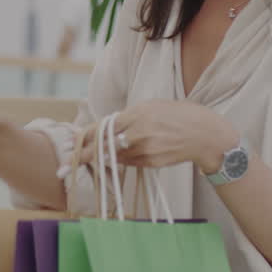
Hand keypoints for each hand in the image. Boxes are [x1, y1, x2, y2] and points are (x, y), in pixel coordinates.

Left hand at [77, 100, 236, 173]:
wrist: (204, 134)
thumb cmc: (178, 115)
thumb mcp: (151, 106)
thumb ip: (128, 116)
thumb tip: (106, 126)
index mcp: (137, 114)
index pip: (103, 127)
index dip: (85, 137)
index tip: (71, 143)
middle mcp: (138, 132)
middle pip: (103, 146)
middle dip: (83, 155)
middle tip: (66, 164)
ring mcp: (145, 149)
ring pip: (114, 157)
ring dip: (104, 158)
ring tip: (94, 157)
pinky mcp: (151, 163)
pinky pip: (129, 163)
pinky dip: (122, 160)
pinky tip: (123, 155)